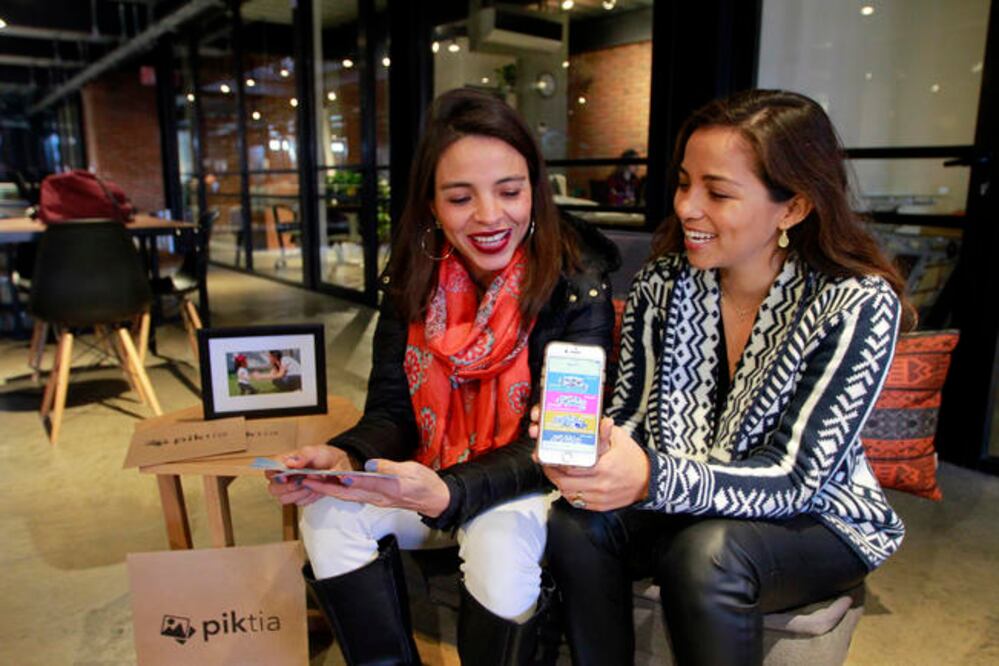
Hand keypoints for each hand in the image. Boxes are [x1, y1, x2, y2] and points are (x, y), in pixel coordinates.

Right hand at [265, 445, 353, 506]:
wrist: (337, 465)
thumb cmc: (323, 455)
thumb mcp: (315, 451)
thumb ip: (303, 456)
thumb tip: (290, 463)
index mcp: (284, 463)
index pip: (269, 471)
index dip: (274, 476)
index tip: (286, 478)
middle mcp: (284, 477)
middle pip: (273, 489)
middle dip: (288, 488)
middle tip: (302, 481)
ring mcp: (291, 489)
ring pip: (284, 499)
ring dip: (299, 493)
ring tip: (312, 484)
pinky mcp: (301, 497)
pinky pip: (299, 503)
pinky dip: (309, 497)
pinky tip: (316, 489)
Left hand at [302, 459, 450, 517]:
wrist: (435, 499)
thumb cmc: (424, 483)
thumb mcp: (412, 471)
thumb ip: (391, 468)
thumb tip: (372, 465)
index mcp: (388, 488)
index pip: (364, 484)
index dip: (347, 481)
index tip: (331, 476)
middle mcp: (378, 497)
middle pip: (348, 494)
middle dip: (326, 488)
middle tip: (307, 481)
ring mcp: (376, 500)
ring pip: (348, 497)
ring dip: (329, 491)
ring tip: (312, 482)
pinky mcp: (376, 500)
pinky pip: (353, 497)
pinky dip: (339, 492)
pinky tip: (331, 486)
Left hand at [533, 412, 650, 511]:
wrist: (649, 481)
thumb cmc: (633, 459)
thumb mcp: (620, 439)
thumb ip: (604, 431)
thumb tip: (599, 420)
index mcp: (604, 466)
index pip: (571, 467)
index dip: (554, 461)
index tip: (546, 454)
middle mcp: (600, 484)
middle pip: (565, 482)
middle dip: (550, 471)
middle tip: (544, 462)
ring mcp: (599, 497)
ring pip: (568, 493)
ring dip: (557, 482)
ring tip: (553, 471)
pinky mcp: (599, 506)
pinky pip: (576, 501)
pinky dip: (568, 492)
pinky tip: (566, 483)